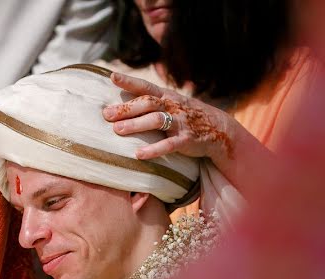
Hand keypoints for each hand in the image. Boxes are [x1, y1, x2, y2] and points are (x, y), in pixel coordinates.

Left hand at [104, 71, 272, 194]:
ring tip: (117, 131)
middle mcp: (172, 106)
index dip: (130, 81)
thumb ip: (149, 103)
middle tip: (107, 115)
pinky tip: (139, 155)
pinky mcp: (186, 140)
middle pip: (148, 104)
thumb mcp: (170, 104)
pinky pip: (169, 145)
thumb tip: (118, 102)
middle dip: (126, 108)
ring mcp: (180, 122)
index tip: (112, 76)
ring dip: (136, 125)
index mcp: (166, 96)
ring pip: (156, 121)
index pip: (145, 87)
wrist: (217, 129)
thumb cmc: (184, 116)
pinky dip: (154, 150)